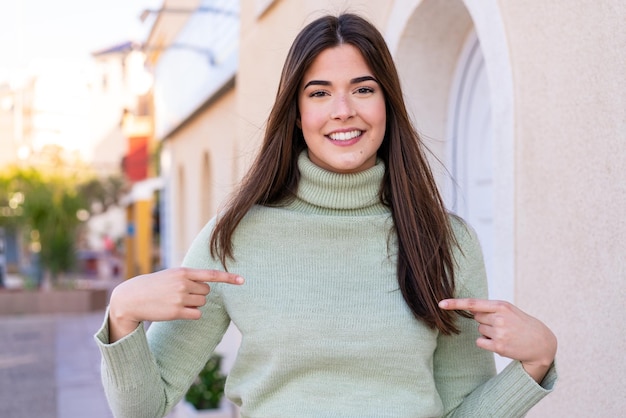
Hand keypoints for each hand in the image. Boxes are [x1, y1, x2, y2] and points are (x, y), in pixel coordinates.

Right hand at [108, 268, 243, 341]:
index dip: (228, 278)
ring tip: (175, 301)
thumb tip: (208, 287)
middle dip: (198, 294)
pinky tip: (177, 311)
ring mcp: (180, 298)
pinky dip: (191, 314)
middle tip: (180, 294)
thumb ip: (189, 277)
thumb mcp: (172, 275)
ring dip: (193, 304)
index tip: (242, 280)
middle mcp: (183, 284)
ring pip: (201, 303)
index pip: (211, 274)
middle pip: (206, 292)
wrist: (132, 298)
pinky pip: (196, 315)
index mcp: (183, 272)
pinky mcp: (176, 312)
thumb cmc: (154, 285)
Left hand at [439, 298, 556, 382]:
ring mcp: (499, 333)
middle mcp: (499, 318)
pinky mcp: (499, 347)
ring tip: (505, 333)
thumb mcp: (509, 310)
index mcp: (501, 305)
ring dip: (488, 332)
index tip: (440, 304)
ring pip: (479, 330)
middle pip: (476, 318)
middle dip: (485, 320)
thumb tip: (470, 309)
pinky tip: (501, 342)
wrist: (541, 342)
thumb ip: (489, 308)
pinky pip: (480, 342)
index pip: (473, 303)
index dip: (455, 303)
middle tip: (503, 324)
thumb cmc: (521, 323)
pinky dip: (486, 342)